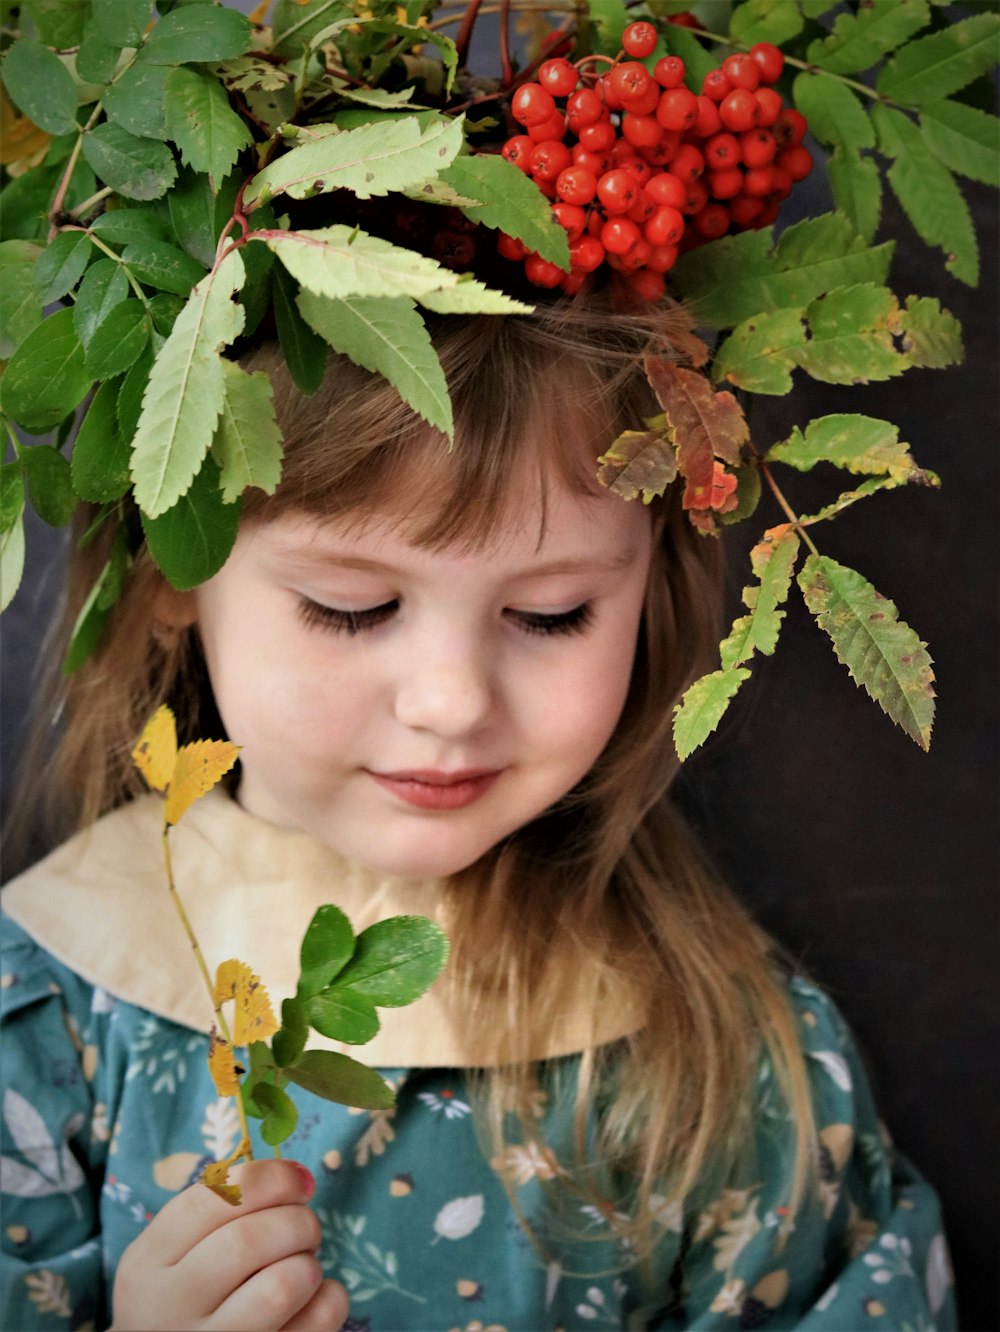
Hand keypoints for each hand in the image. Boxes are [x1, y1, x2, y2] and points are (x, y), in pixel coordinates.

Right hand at [110, 1158, 348, 1330]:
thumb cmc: (183, 1294)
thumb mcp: (173, 1252)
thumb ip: (219, 1208)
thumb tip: (296, 1176)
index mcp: (148, 1262)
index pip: (212, 1199)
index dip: (269, 1178)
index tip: (299, 1181)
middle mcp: (170, 1307)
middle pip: (248, 1242)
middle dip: (295, 1221)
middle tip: (304, 1227)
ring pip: (279, 1289)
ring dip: (307, 1264)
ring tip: (302, 1266)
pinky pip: (313, 1326)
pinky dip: (329, 1299)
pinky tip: (315, 1298)